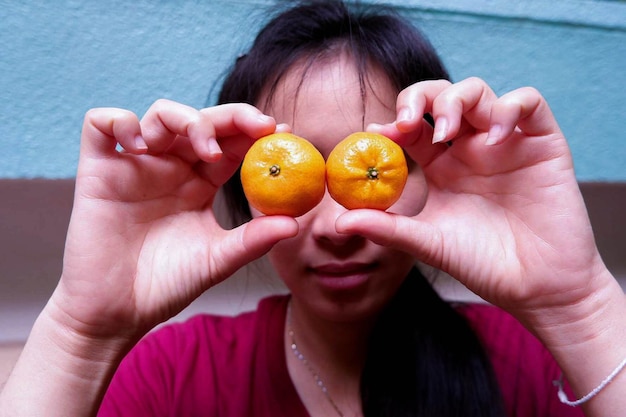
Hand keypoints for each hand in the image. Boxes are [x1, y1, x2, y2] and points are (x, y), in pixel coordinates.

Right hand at [50, 99, 297, 342]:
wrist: (117, 313)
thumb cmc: (167, 285)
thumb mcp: (217, 259)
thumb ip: (253, 240)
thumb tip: (295, 224)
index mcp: (199, 184)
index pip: (229, 144)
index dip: (253, 132)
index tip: (279, 131)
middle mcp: (170, 168)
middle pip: (200, 121)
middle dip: (231, 116)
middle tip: (256, 126)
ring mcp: (135, 166)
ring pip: (159, 115)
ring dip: (186, 119)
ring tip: (204, 149)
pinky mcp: (98, 170)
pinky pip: (102, 124)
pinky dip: (121, 121)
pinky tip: (140, 145)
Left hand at [339, 77, 608, 314]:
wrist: (536, 288)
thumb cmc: (482, 264)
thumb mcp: (428, 243)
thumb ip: (388, 228)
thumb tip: (338, 222)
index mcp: (441, 166)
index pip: (412, 126)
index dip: (394, 122)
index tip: (377, 133)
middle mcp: (470, 148)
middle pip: (441, 97)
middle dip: (419, 97)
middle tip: (407, 120)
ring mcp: (505, 142)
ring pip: (478, 91)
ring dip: (456, 100)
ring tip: (446, 131)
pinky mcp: (542, 143)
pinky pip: (528, 103)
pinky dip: (509, 109)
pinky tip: (494, 139)